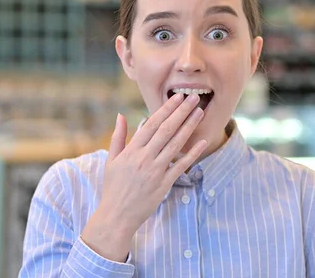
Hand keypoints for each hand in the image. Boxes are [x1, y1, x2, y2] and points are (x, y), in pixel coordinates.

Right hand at [81, 93, 207, 261]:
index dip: (166, 109)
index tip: (177, 98)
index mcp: (131, 150)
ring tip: (200, 113)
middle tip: (194, 98)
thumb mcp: (111, 160)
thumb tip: (120, 115)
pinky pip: (181, 166)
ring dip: (189, 126)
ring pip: (176, 144)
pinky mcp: (164, 184)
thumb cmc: (113, 187)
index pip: (152, 124)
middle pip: (166, 130)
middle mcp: (144, 158)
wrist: (117, 215)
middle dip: (181, 112)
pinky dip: (193, 153)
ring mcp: (155, 171)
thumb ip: (118, 137)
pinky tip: (203, 141)